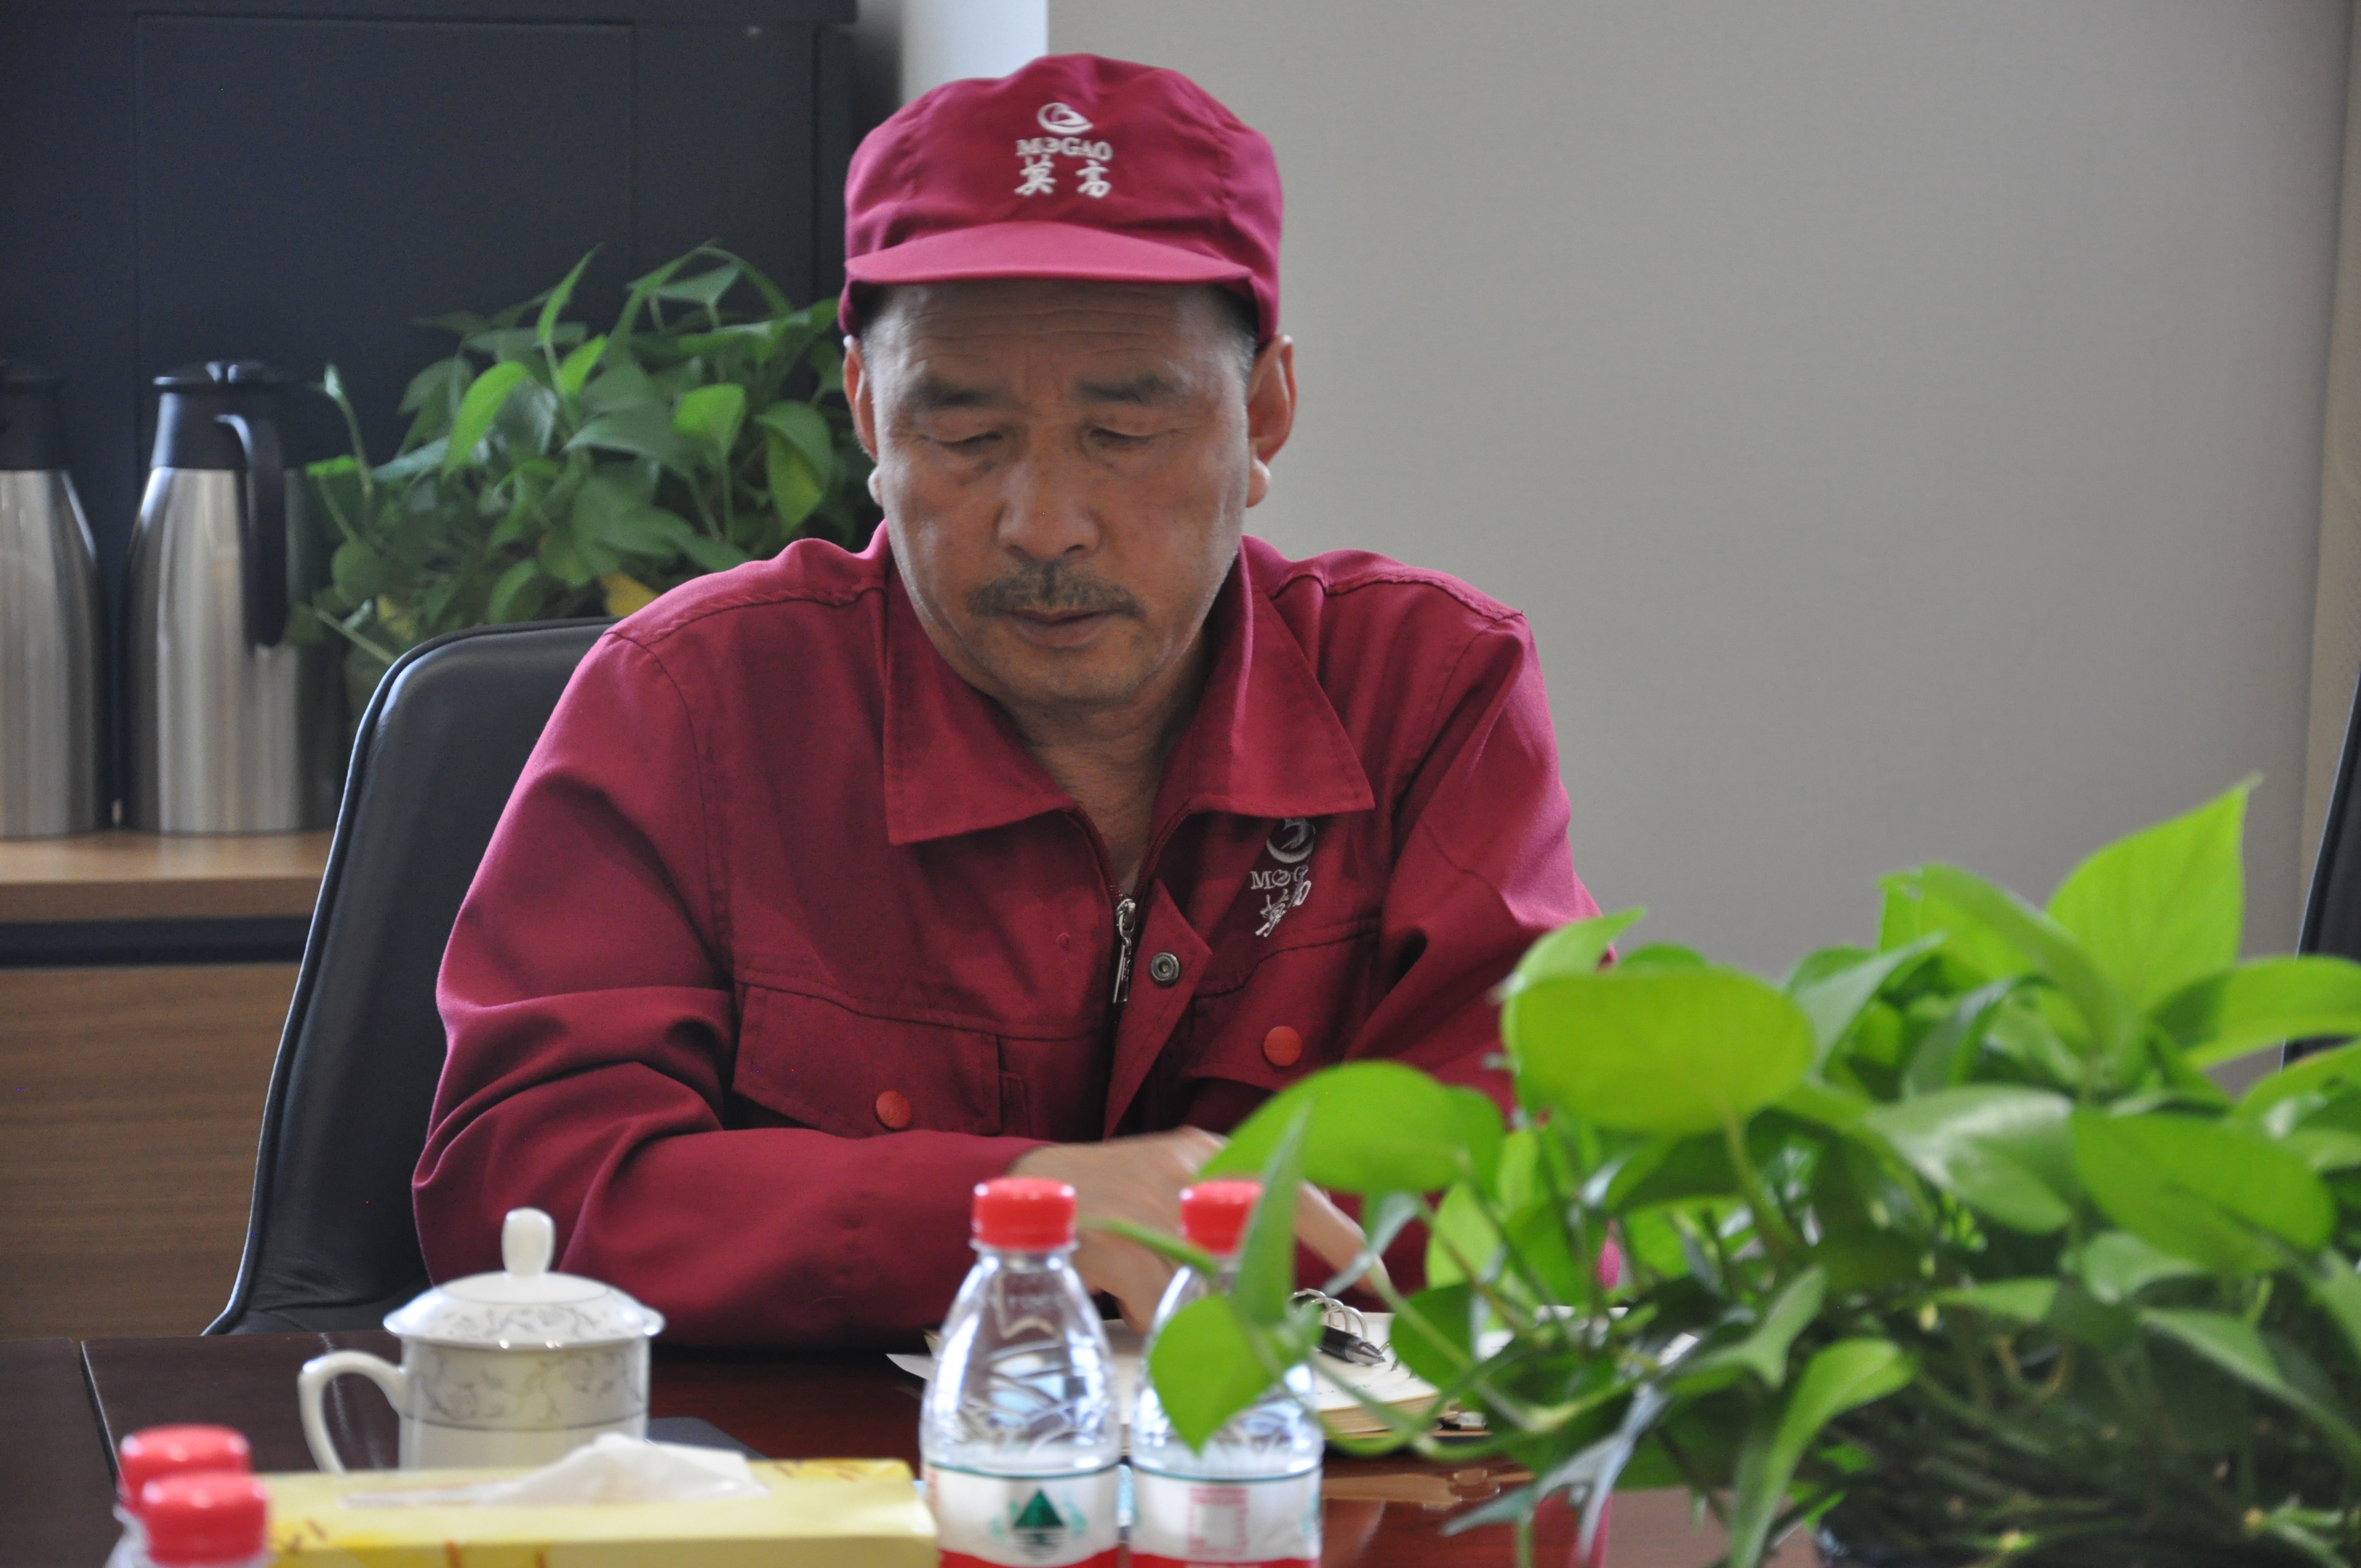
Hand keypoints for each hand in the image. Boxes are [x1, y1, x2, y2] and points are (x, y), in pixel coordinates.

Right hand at [1009, 1130, 1369, 1330]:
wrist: (1032, 1190)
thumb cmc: (1116, 1193)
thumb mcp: (1177, 1179)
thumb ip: (1226, 1206)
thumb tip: (1290, 1258)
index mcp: (1211, 1151)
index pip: (1295, 1181)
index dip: (1340, 1228)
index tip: (1376, 1265)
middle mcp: (1191, 1170)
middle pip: (1265, 1232)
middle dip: (1283, 1284)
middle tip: (1300, 1325)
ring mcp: (1156, 1207)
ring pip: (1216, 1282)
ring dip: (1218, 1317)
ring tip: (1207, 1331)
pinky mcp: (1122, 1246)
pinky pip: (1166, 1307)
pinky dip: (1166, 1326)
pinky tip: (1152, 1325)